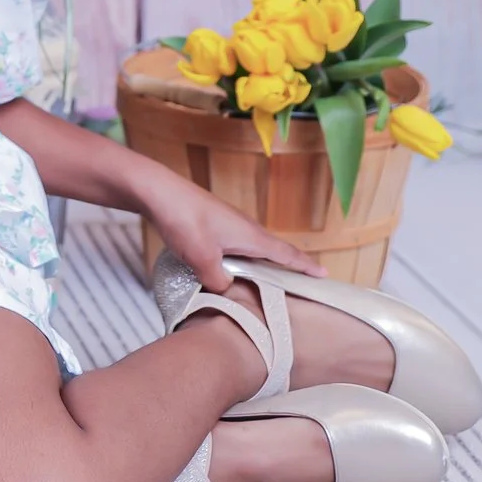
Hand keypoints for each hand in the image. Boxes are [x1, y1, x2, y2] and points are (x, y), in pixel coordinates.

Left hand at [134, 165, 321, 290]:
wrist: (157, 191)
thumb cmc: (183, 220)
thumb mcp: (202, 258)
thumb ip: (218, 280)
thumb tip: (225, 289)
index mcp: (251, 236)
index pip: (287, 254)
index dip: (305, 266)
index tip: (324, 275)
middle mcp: (246, 229)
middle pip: (274, 251)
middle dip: (289, 267)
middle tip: (302, 284)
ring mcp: (229, 225)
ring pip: (253, 249)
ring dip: (264, 264)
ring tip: (269, 282)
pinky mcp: (213, 224)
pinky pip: (236, 245)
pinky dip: (242, 258)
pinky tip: (232, 268)